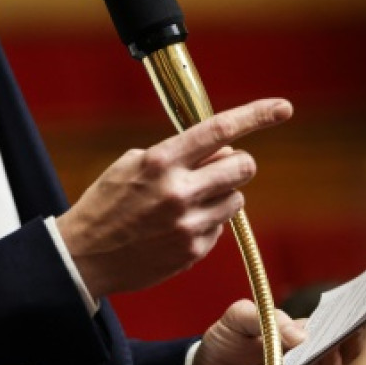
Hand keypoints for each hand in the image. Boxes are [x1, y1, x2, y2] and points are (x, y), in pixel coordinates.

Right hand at [56, 98, 291, 298]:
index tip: (282, 107)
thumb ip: (179, 154)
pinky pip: (220, 226)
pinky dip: (207, 221)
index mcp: (160, 161)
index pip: (219, 129)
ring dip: (222, 195)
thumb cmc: (107, 203)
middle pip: (244, 167)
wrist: (83, 257)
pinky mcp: (193, 251)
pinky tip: (176, 227)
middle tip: (219, 168)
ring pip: (237, 198)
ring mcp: (188, 224)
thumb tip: (223, 152)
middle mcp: (179, 191)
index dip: (256, 115)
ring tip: (188, 201)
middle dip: (238, 164)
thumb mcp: (133, 164)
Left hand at [190, 299, 364, 364]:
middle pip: (343, 351)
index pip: (335, 323)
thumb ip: (266, 318)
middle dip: (349, 339)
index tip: (360, 307)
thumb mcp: (237, 319)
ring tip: (324, 350)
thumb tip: (301, 335)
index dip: (350, 316)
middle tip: (350, 327)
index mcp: (302, 332)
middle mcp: (309, 358)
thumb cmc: (225, 345)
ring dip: (330, 362)